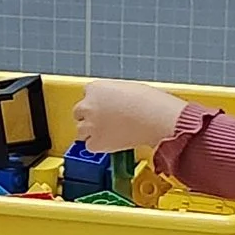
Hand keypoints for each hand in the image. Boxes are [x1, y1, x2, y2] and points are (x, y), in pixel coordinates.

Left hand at [72, 80, 188, 154]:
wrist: (156, 119)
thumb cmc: (150, 103)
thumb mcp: (129, 89)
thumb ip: (115, 96)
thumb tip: (115, 103)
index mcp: (96, 88)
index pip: (87, 95)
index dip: (97, 103)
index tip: (104, 108)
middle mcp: (89, 105)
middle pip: (78, 112)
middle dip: (89, 117)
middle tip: (103, 122)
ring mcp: (90, 125)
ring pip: (81, 131)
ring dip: (91, 133)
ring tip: (108, 134)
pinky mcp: (95, 143)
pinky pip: (90, 146)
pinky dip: (98, 147)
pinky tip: (110, 143)